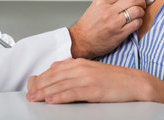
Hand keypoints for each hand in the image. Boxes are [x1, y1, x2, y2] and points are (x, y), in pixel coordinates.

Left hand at [27, 58, 149, 103]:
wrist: (134, 83)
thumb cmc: (114, 80)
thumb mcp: (91, 71)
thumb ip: (74, 72)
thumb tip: (58, 76)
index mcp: (79, 62)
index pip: (55, 69)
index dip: (42, 77)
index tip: (32, 85)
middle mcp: (80, 67)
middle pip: (54, 76)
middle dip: (39, 85)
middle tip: (29, 94)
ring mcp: (86, 78)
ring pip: (60, 85)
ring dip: (44, 92)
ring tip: (35, 98)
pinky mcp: (93, 89)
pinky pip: (72, 93)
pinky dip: (60, 97)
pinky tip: (51, 101)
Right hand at [69, 0, 145, 57]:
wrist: (80, 41)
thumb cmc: (88, 26)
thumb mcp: (95, 7)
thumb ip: (110, 1)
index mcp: (101, 2)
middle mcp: (108, 10)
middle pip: (133, 0)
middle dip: (141, 1)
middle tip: (142, 4)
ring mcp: (114, 22)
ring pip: (137, 11)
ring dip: (141, 12)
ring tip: (139, 14)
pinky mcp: (119, 34)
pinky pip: (136, 24)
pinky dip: (139, 22)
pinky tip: (135, 22)